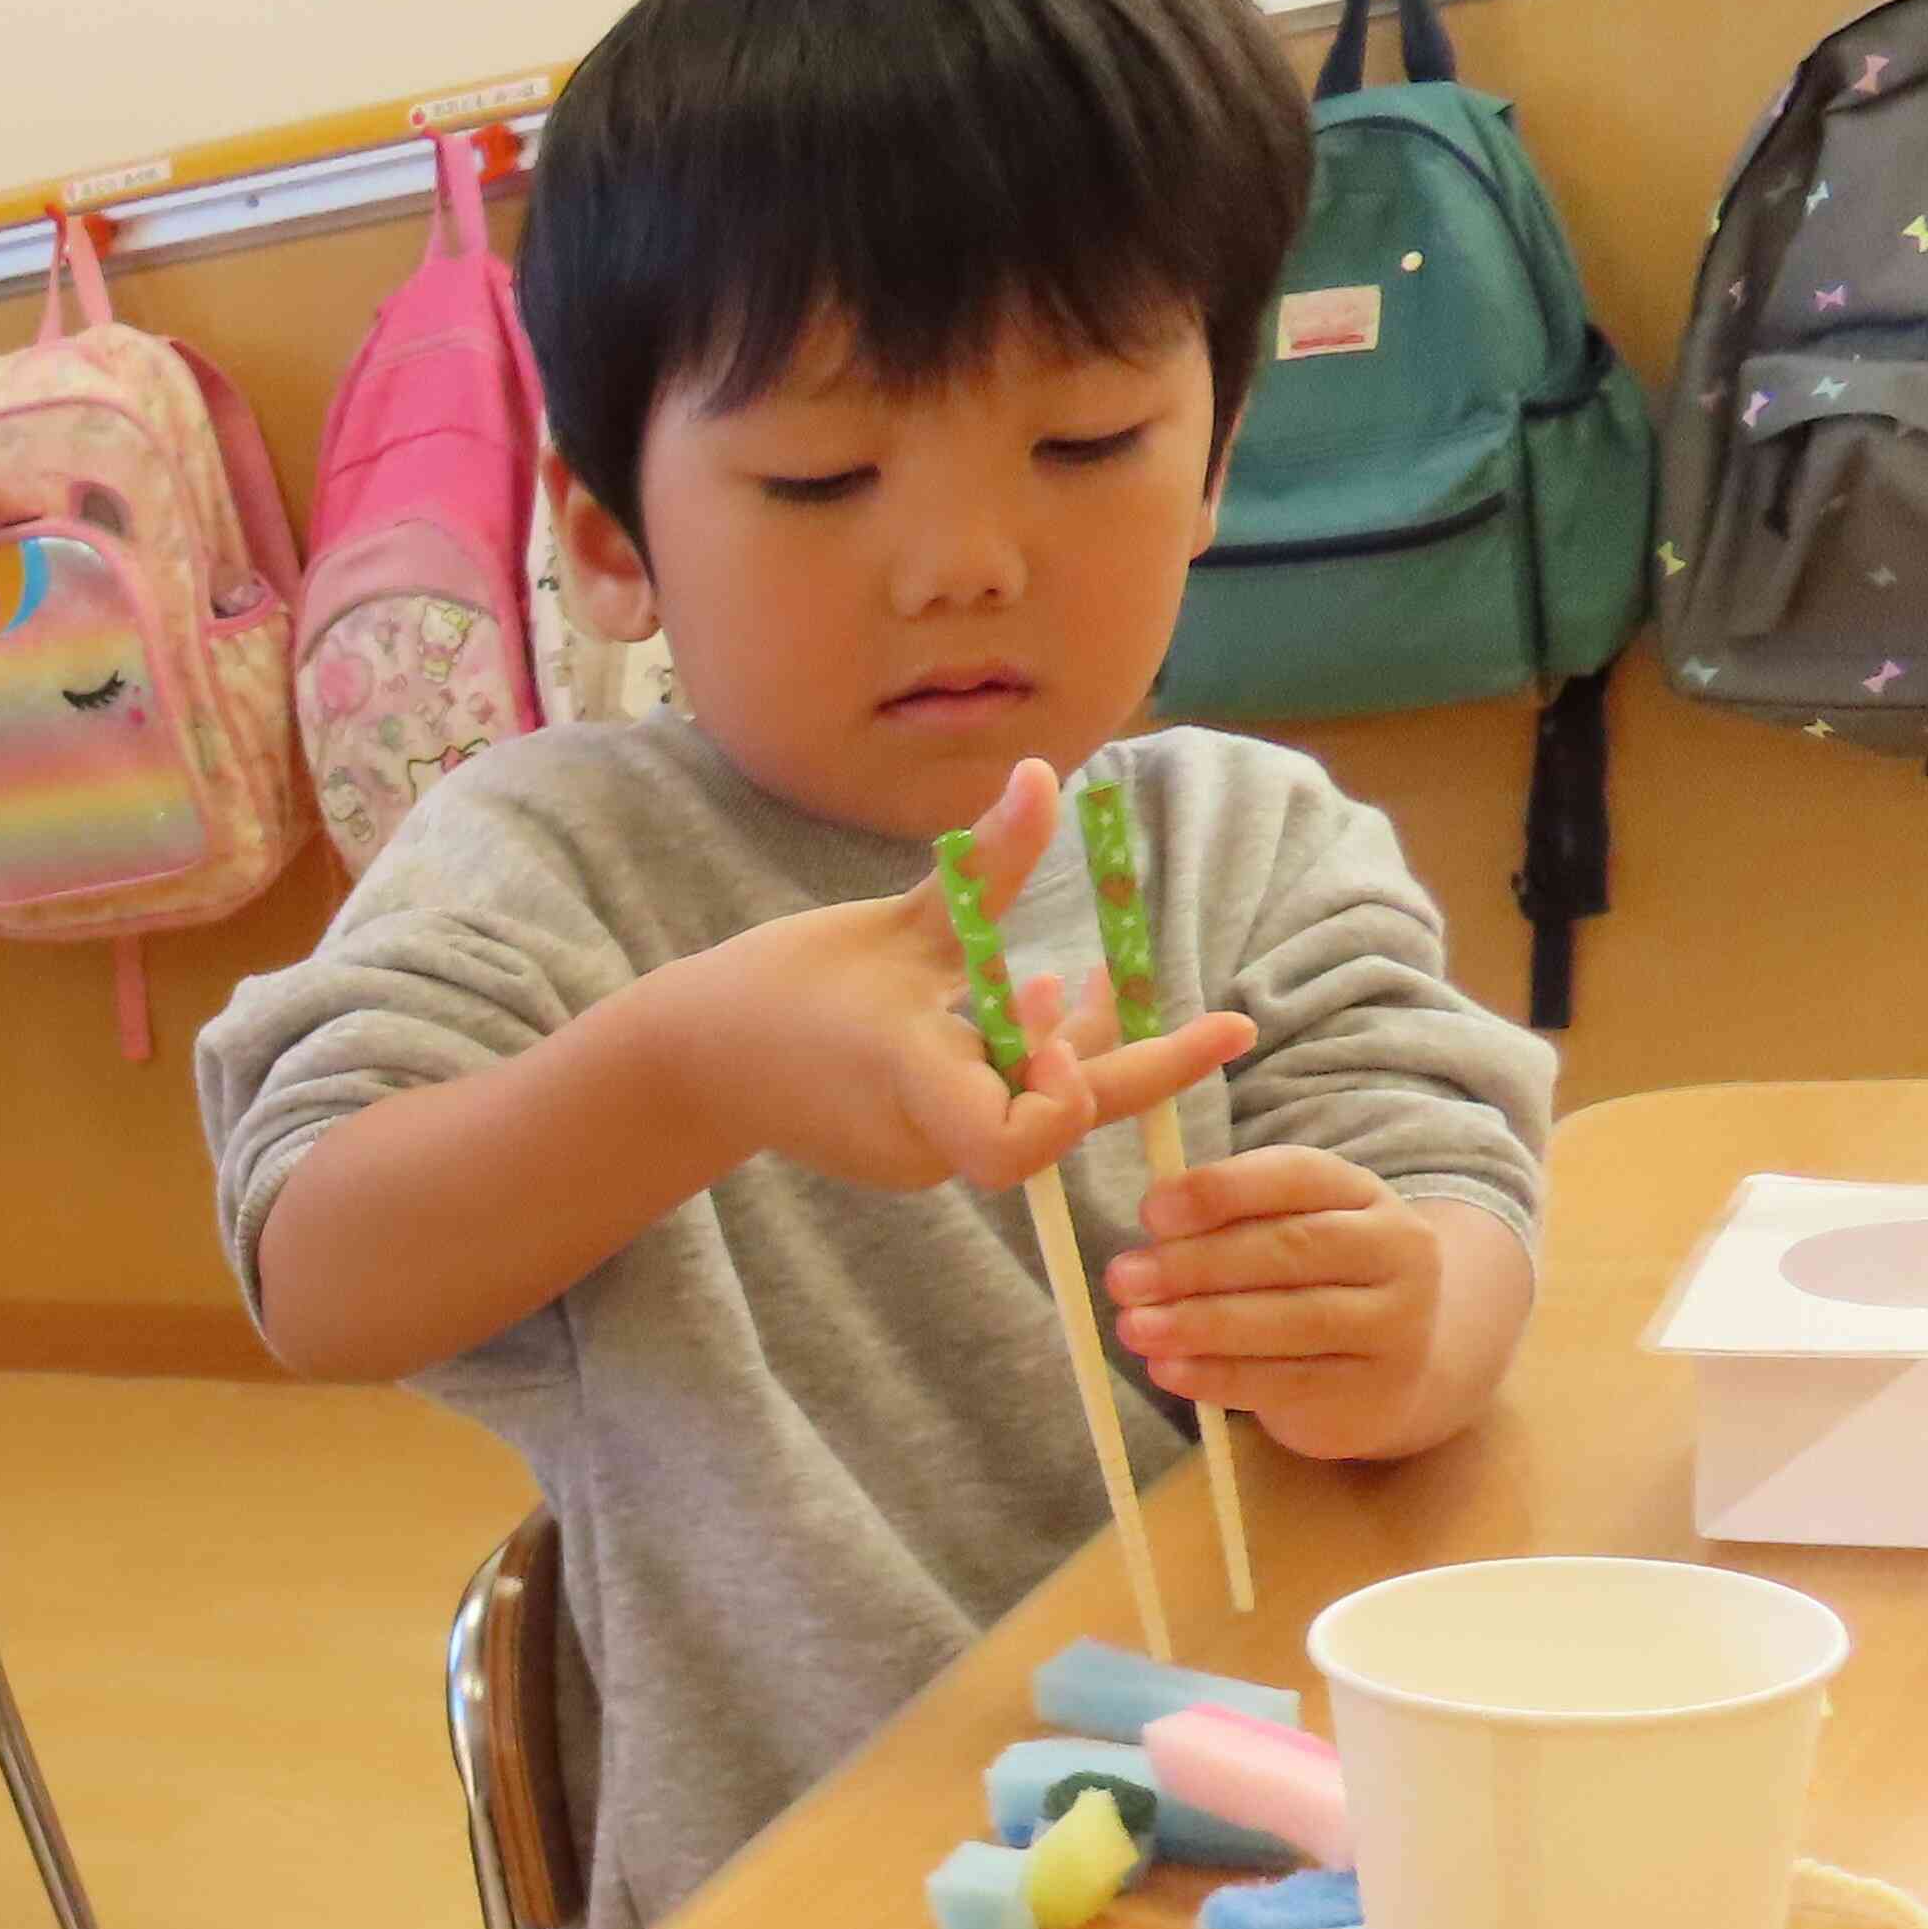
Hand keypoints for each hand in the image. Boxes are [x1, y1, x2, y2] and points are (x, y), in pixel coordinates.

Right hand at [653, 759, 1256, 1193]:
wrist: (695, 1065)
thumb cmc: (780, 988)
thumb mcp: (892, 920)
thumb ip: (982, 863)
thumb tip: (1044, 772)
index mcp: (911, 1081)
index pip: (1015, 1139)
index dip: (1065, 1096)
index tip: (1066, 1016)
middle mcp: (925, 1137)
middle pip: (1060, 1125)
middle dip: (1147, 1069)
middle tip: (1232, 1027)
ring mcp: (922, 1156)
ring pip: (1034, 1114)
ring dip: (1073, 1051)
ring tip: (1076, 978)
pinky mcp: (917, 1153)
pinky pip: (999, 1113)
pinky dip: (1025, 1062)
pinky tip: (1020, 1002)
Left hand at [1103, 1147, 1465, 1456]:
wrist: (1389, 1370)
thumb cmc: (1310, 1286)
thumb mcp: (1283, 1237)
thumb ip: (1228, 1226)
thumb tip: (1152, 1232)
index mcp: (1363, 1194)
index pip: (1297, 1175)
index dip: (1221, 1190)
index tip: (1150, 1212)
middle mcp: (1395, 1251)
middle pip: (1291, 1249)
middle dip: (1197, 1263)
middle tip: (1123, 1278)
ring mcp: (1396, 1325)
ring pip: (1292, 1320)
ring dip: (1200, 1323)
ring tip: (1134, 1327)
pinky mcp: (1373, 1391)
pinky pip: (1286, 1382)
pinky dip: (1217, 1376)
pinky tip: (1167, 1370)